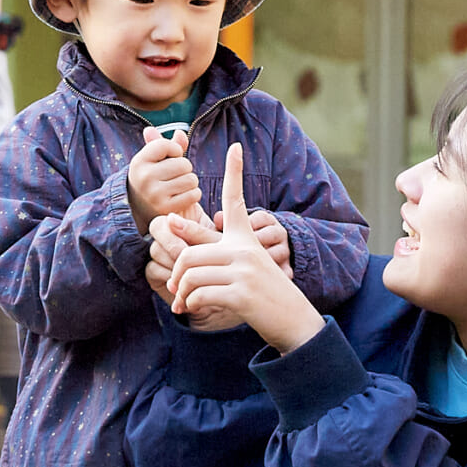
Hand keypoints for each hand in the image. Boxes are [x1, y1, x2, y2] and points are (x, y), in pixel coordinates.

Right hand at [126, 124, 201, 231]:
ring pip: (191, 179)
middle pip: (183, 164)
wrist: (141, 210)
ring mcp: (155, 195)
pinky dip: (193, 194)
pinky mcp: (166, 209)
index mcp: (139, 162)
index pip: (166, 145)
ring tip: (179, 186)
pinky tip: (182, 196)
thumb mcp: (153, 161)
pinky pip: (194, 194)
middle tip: (176, 176)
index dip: (175, 150)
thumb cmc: (151, 179)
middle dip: (185, 168)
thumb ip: (167, 145)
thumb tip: (180, 132)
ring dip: (190, 182)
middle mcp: (144, 178)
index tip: (171, 158)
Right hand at [144, 205, 216, 301]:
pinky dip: (168, 276)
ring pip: (155, 249)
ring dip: (173, 263)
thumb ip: (199, 231)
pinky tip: (183, 284)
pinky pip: (152, 268)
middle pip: (157, 227)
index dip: (178, 223)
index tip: (193, 231)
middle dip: (173, 244)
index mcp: (186, 220)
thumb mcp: (216, 246)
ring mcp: (161, 252)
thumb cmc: (225, 264)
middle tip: (188, 257)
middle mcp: (169, 233)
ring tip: (192, 273)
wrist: (221, 293)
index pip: (170, 212)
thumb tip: (173, 217)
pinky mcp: (154, 271)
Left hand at [168, 144, 323, 352]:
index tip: (236, 146)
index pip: (236, 199)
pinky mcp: (241, 294)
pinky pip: (200, 294)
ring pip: (191, 274)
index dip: (235, 172)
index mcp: (247, 239)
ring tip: (183, 303)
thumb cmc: (263, 295)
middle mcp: (246, 249)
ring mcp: (244, 271)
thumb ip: (217, 257)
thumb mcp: (245, 268)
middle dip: (176, 273)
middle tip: (174, 288)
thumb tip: (178, 260)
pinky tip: (195, 309)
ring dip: (181, 293)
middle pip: (189, 251)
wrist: (293, 320)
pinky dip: (191, 304)